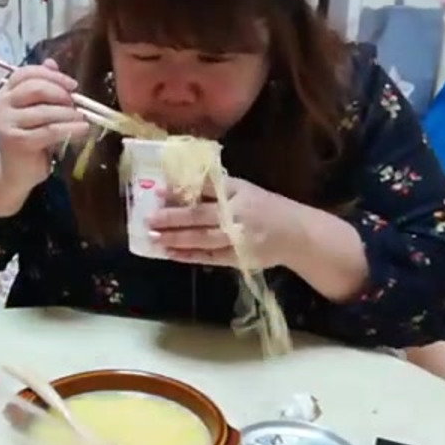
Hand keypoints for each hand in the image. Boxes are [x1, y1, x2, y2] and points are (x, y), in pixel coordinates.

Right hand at [0, 59, 89, 189]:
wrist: (16, 171)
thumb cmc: (29, 138)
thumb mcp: (36, 110)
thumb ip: (42, 87)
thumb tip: (52, 63)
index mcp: (5, 93)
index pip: (26, 73)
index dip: (52, 75)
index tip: (72, 85)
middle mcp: (2, 105)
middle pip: (36, 88)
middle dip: (61, 93)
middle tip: (75, 103)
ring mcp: (7, 123)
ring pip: (45, 111)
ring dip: (69, 113)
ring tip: (82, 119)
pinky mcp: (17, 141)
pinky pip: (49, 131)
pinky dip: (69, 129)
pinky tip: (82, 129)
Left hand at [145, 177, 303, 269]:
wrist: (297, 234)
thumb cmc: (265, 208)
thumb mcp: (245, 190)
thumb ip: (216, 190)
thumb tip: (177, 189)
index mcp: (237, 191)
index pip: (205, 188)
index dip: (180, 190)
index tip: (158, 191)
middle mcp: (236, 213)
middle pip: (199, 215)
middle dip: (171, 218)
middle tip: (147, 219)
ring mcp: (237, 237)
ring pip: (201, 239)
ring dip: (175, 239)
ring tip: (153, 238)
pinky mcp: (238, 257)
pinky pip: (209, 257)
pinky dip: (189, 256)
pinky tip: (171, 254)